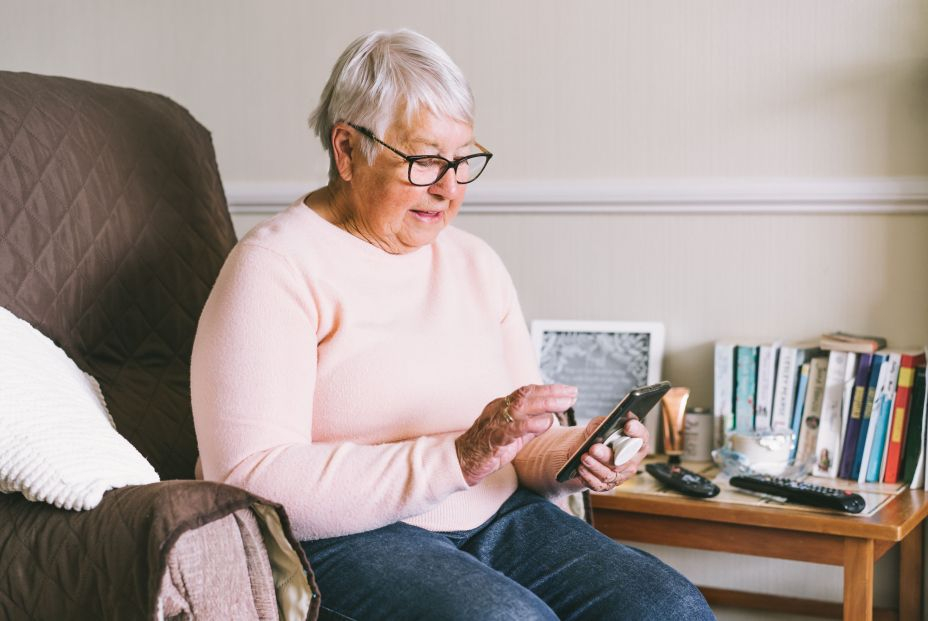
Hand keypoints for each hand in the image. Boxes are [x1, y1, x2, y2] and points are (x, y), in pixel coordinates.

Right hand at [456, 384, 577, 485]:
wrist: (461, 462)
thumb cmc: (487, 448)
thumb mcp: (513, 435)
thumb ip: (530, 426)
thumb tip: (550, 417)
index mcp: (503, 406)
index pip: (528, 392)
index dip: (550, 389)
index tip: (569, 391)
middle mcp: (499, 409)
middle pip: (527, 394)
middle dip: (552, 393)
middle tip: (572, 394)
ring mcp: (495, 422)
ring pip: (521, 407)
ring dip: (546, 403)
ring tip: (565, 403)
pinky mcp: (493, 439)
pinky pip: (512, 429)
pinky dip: (530, 424)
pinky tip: (545, 422)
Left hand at [571, 414, 649, 491]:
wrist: (586, 451)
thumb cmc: (598, 436)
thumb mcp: (599, 425)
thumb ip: (604, 423)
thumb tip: (605, 424)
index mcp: (636, 442)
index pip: (642, 437)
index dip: (637, 431)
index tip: (628, 425)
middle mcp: (632, 461)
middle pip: (622, 460)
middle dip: (607, 455)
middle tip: (594, 448)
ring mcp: (621, 475)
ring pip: (609, 474)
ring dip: (595, 466)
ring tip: (583, 457)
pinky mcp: (608, 485)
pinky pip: (599, 484)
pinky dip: (588, 476)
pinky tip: (581, 468)